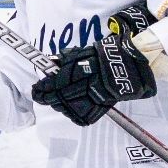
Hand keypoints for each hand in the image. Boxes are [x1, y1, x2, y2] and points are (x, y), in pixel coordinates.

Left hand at [31, 21, 156, 126]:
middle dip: (47, 98)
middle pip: (60, 97)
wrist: (132, 64)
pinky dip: (74, 114)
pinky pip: (84, 115)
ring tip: (54, 102)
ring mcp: (95, 97)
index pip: (55, 83)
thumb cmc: (106, 54)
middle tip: (39, 96)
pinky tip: (69, 110)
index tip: (35, 89)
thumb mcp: (84, 52)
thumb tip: (50, 63)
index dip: (43, 88)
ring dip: (59, 106)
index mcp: (81, 70)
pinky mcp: (103, 107)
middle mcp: (87, 85)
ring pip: (70, 108)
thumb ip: (66, 60)